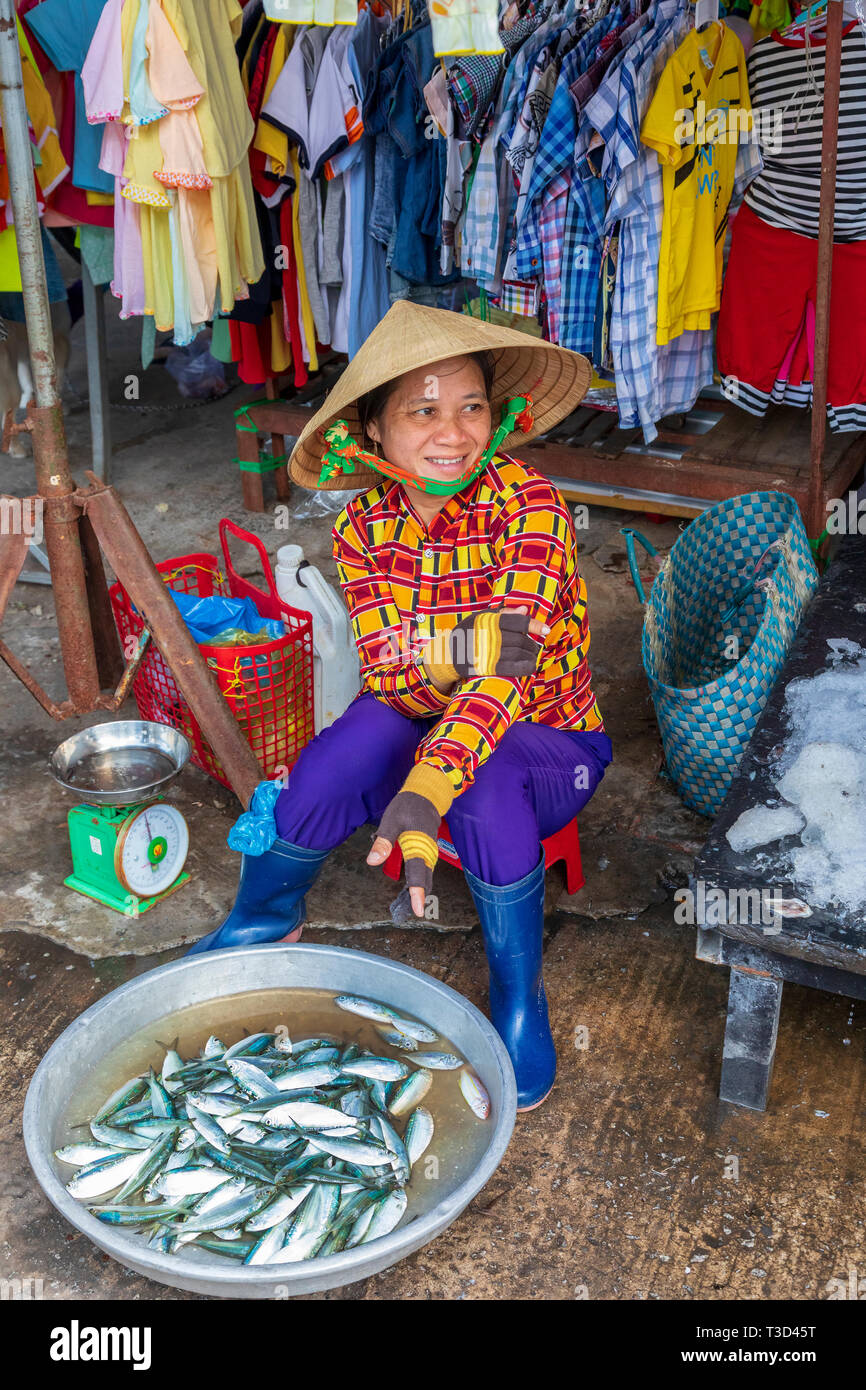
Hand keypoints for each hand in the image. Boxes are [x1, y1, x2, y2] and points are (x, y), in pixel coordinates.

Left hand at [367, 788, 440, 918]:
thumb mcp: (391, 820)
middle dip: (419, 898)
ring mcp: (429, 852)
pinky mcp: (427, 852)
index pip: (418, 872)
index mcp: (419, 844)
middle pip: (425, 879)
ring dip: (420, 891)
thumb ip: (383, 841)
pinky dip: (420, 882)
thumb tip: (372, 862)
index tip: (417, 910)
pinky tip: (412, 890)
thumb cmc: (407, 806)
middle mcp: (428, 851)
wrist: (426, 795)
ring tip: (410, 908)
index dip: (417, 892)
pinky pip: (424, 870)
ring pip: (426, 876)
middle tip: (412, 915)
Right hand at [422, 605, 549, 685]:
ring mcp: (489, 653)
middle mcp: (490, 636)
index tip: (545, 630)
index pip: (518, 622)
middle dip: (532, 643)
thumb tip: (525, 610)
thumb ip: (504, 614)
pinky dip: (526, 667)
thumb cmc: (468, 632)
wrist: (448, 653)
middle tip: (535, 645)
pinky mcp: (489, 668)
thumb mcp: (481, 617)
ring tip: (533, 655)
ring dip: (531, 655)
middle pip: (521, 640)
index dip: (534, 625)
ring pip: (520, 654)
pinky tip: (531, 666)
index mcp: (489, 621)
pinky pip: (513, 668)